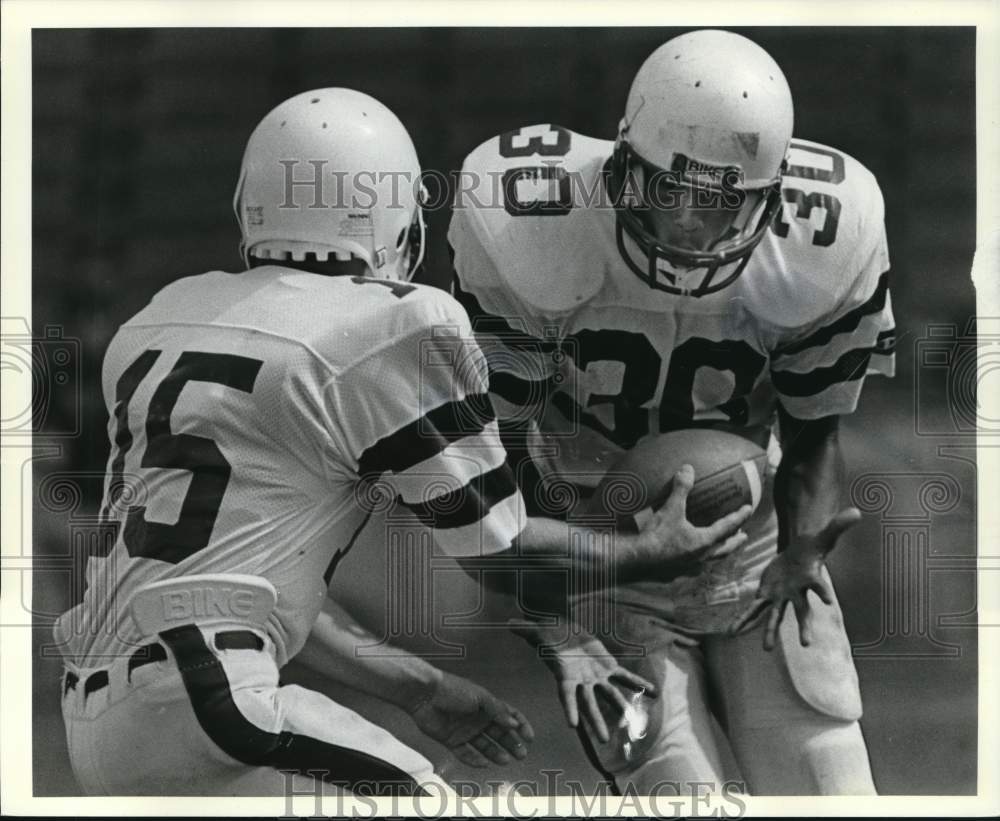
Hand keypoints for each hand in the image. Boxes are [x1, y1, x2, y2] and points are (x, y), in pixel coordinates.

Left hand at [407, 671, 533, 766]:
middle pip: (499, 734)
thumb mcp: (480, 698)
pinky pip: (465, 753)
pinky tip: (484, 764)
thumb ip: (497, 711)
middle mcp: (478, 718)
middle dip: (511, 744)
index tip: (529, 737)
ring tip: (505, 760)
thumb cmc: (453, 690)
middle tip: (521, 754)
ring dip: (495, 753)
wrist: (425, 694)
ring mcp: (465, 730)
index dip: (520, 725)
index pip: (509, 715)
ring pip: (484, 745)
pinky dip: (474, 759)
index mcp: (487, 705)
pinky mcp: (452, 740)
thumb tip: (514, 724)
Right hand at [511, 622, 656, 743]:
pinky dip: (639, 684)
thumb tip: (509, 623)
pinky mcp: (609, 667)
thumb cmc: (550, 634)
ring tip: (631, 725)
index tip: (572, 725)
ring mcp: (597, 677)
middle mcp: (582, 682)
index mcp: (565, 675)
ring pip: (610, 695)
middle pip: (590, 704)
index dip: (570, 708)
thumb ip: (526, 630)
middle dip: (597, 721)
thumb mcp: (539, 631)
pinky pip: (625, 677)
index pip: (567, 695)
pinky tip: (653, 692)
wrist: (566, 631)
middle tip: (604, 740)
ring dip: (621, 709)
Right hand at [633, 464, 752, 576]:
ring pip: (709, 562)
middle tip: (743, 535)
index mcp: (704, 542)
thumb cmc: (656, 536)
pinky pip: (691, 568)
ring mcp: (688, 568)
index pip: (727, 527)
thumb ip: (681, 489)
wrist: (636, 560)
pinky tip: (688, 560)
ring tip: (718, 549)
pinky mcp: (674, 574)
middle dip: (735, 542)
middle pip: (724, 550)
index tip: (749, 510)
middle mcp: (700, 558)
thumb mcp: (670, 509)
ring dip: (717, 554)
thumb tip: (688, 469)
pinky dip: (695, 562)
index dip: (739, 517)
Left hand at [731, 507, 860, 649]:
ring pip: (775, 616)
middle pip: (802, 612)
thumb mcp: (824, 535)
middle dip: (803, 626)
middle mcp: (797, 593)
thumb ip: (838, 525)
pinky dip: (745, 619)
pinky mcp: (767, 594)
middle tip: (806, 643)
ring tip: (766, 649)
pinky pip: (755, 609)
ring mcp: (781, 596)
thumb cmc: (813, 548)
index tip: (828, 601)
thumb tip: (857, 512)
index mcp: (811, 580)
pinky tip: (734, 631)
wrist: (798, 556)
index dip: (823, 592)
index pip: (820, 587)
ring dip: (770, 632)